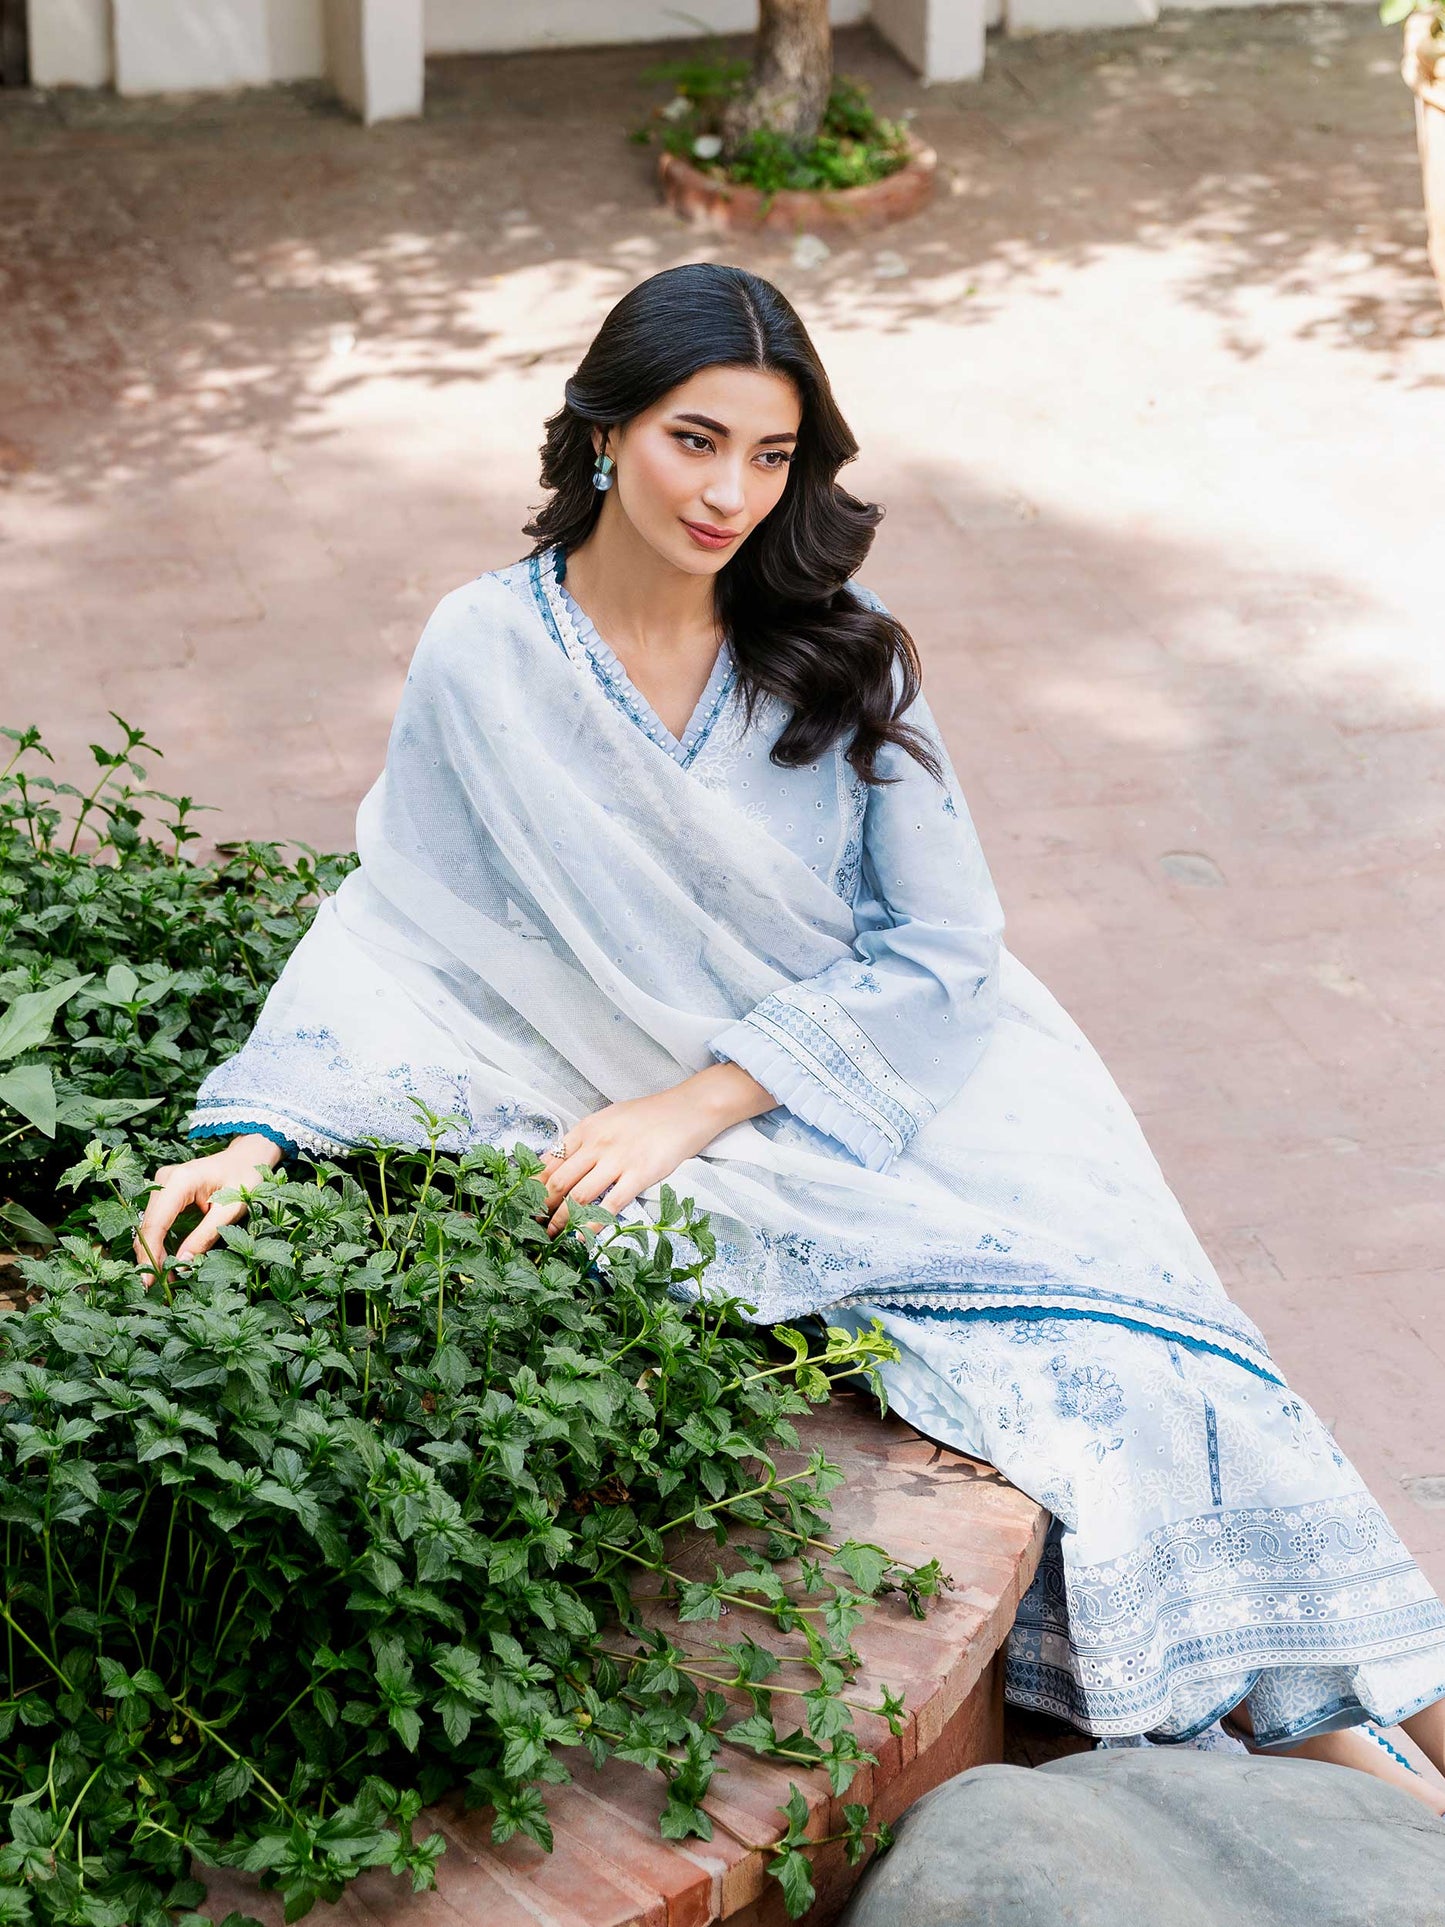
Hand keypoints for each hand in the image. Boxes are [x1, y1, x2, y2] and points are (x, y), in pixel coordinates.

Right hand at [133, 1133, 283, 1282]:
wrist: (248, 1157)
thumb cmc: (246, 1178)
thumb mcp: (231, 1210)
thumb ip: (206, 1236)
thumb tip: (183, 1263)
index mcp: (180, 1181)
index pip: (155, 1224)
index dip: (150, 1255)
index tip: (149, 1281)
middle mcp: (164, 1180)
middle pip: (148, 1226)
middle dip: (151, 1258)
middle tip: (158, 1287)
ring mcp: (162, 1184)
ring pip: (149, 1225)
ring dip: (155, 1252)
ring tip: (166, 1277)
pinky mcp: (165, 1191)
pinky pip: (157, 1221)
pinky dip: (160, 1242)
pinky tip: (169, 1261)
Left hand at [540, 1062, 774, 1236]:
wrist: (688, 1108)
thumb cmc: (650, 1115)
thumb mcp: (609, 1119)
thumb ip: (586, 1140)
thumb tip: (561, 1163)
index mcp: (585, 1129)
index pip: (547, 1161)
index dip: (529, 1187)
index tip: (518, 1206)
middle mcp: (596, 1144)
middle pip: (556, 1182)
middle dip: (539, 1209)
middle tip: (528, 1229)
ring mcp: (618, 1159)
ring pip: (578, 1196)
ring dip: (560, 1222)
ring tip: (550, 1239)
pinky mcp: (640, 1174)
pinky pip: (610, 1205)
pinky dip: (592, 1226)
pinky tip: (581, 1240)